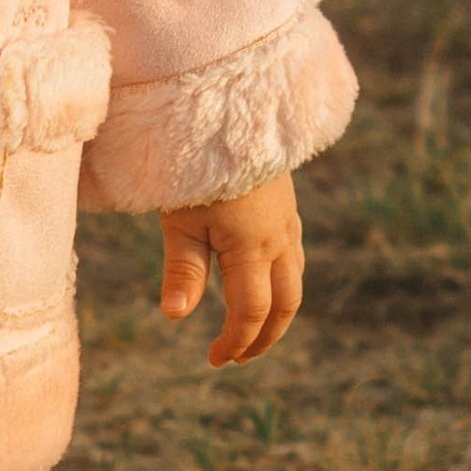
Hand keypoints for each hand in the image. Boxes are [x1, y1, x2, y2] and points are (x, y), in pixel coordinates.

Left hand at [159, 173, 303, 367]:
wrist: (231, 111)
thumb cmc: (196, 164)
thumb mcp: (180, 218)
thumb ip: (183, 269)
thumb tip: (175, 316)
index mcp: (252, 248)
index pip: (251, 312)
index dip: (235, 342)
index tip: (214, 359)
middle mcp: (279, 240)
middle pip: (285, 305)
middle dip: (264, 337)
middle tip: (238, 356)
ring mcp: (288, 222)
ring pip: (295, 281)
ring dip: (276, 312)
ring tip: (250, 329)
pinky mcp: (286, 207)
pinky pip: (294, 257)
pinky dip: (281, 283)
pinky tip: (260, 282)